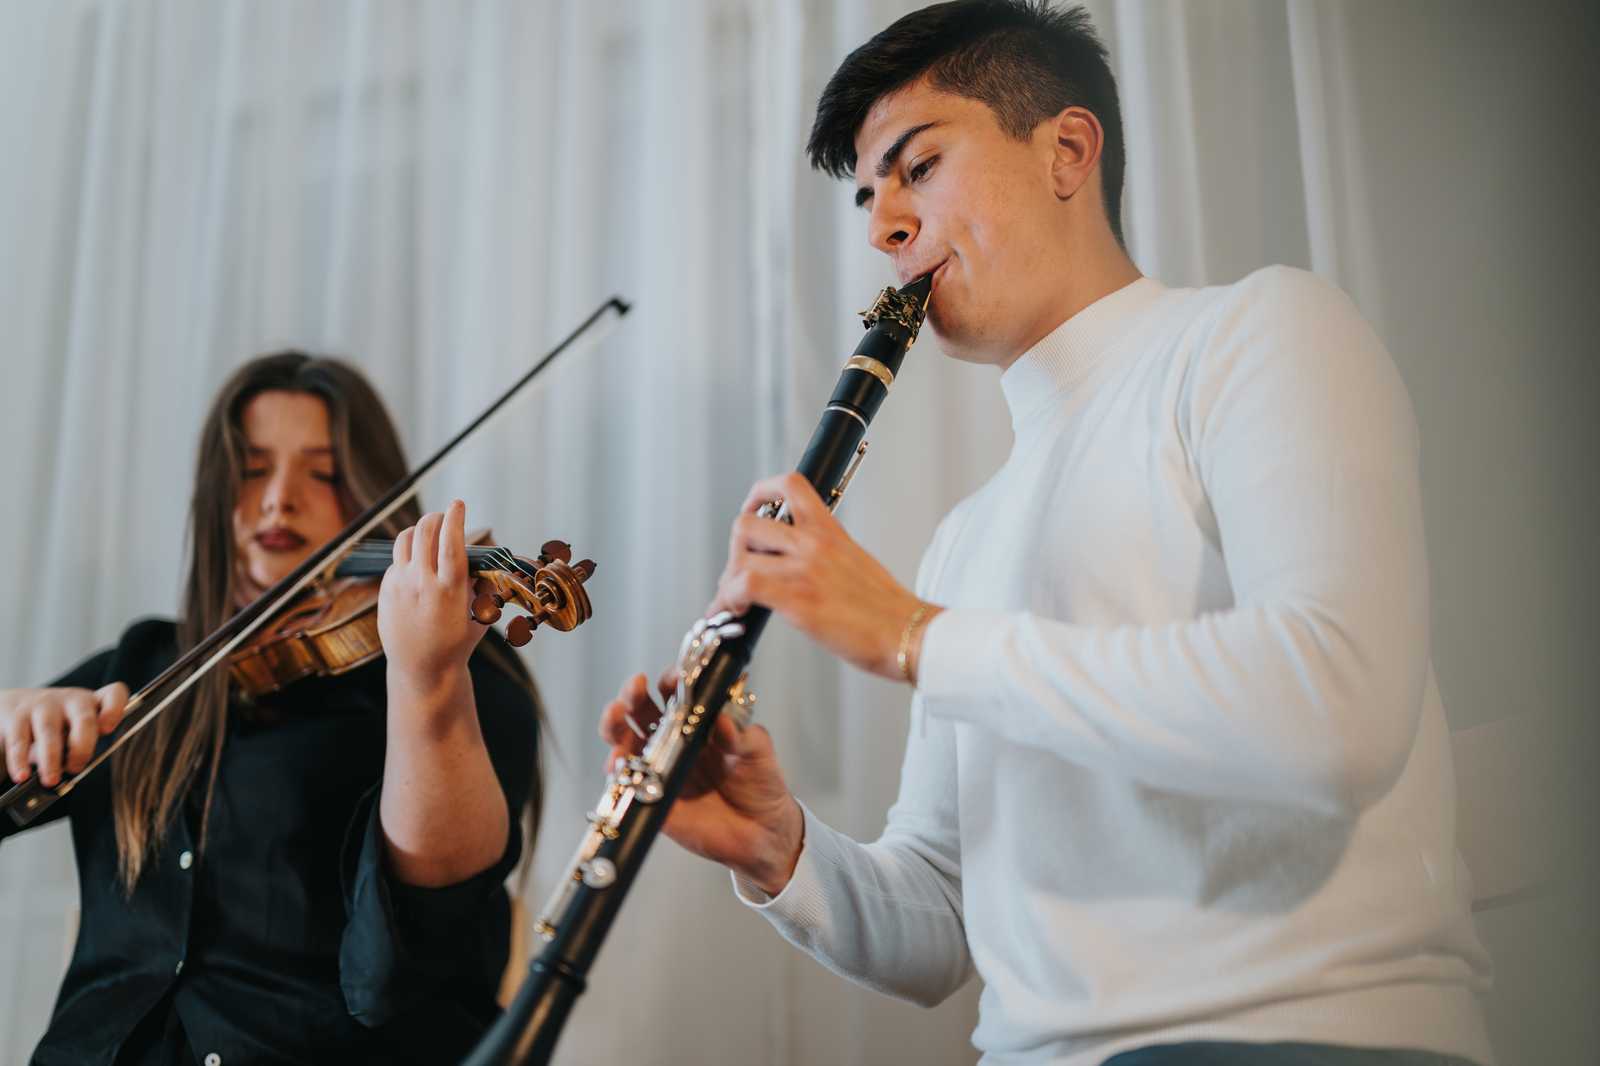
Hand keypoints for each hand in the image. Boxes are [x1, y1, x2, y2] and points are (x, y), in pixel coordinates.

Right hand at [1, 683, 129, 786]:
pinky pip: (20, 740)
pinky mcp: (18, 715)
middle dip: (82, 747)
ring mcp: (44, 705)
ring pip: (50, 731)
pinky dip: (20, 760)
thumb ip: (81, 747)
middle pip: (84, 719)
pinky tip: (23, 775)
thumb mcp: (75, 730)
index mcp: (94, 703)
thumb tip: (74, 769)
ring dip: (51, 759)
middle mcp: (71, 700)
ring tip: (51, 780)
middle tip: (75, 768)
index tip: (107, 730)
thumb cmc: (58, 726)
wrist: (16, 709)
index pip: (113, 695)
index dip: (114, 710)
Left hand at [378, 500, 486, 699]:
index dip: (455, 517)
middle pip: (424, 532)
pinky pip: (395, 561)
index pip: (451, 541)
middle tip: (444, 516)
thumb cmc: (457, 642)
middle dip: (436, 517)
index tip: (458, 503)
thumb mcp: (480, 616)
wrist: (421, 669)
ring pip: (404, 540)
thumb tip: (483, 563)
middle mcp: (422, 583)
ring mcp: (400, 586)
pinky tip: (417, 562)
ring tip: (428, 533)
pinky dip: (408, 554)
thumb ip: (482, 587)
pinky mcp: (386, 591)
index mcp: (449, 589)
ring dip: (418, 530)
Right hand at [600, 669, 803, 894]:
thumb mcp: (758, 753)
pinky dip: (617, 771)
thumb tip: (722, 720)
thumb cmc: (760, 784)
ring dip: (614, 726)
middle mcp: (673, 741)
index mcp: (698, 723)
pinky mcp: (653, 799)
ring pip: (625, 741)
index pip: (675, 692)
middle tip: (634, 689)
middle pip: (641, 711)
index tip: (676, 677)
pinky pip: (626, 783)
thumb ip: (741, 736)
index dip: (672, 680)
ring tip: (615, 716)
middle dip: (631, 695)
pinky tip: (620, 762)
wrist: (761, 833)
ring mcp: (660, 769)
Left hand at [712, 472, 939, 681]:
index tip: (753, 511)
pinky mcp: (797, 600)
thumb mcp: (857, 564)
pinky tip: (735, 613)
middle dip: (736, 550)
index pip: (790, 485)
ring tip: (735, 601)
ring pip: (740, 557)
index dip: (760, 493)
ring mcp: (804, 570)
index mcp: (831, 530)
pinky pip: (743, 587)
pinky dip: (727, 600)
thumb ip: (825, 556)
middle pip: (747, 524)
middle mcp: (814, 543)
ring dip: (728, 582)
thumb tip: (796, 567)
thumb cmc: (888, 610)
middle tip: (741, 572)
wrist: (909, 634)